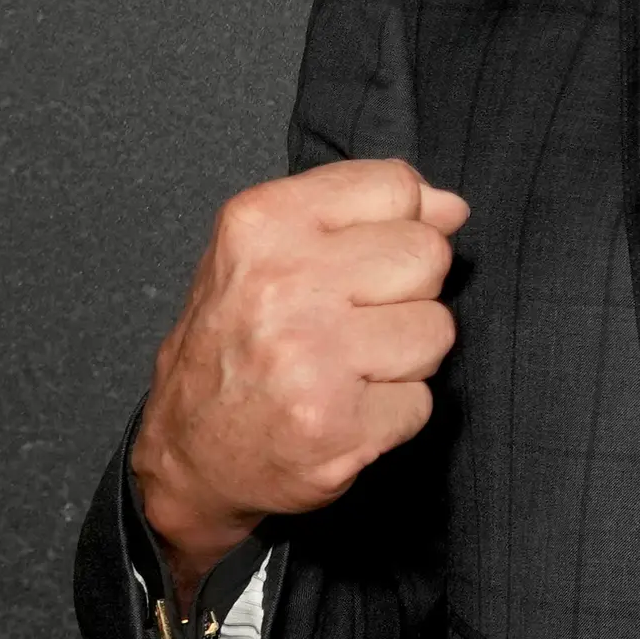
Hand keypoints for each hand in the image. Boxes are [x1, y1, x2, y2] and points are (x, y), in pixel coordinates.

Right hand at [127, 157, 469, 602]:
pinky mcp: (335, 424)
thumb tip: (451, 207)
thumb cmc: (235, 344)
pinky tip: (346, 410)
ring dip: (406, 357)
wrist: (188, 452)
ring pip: (436, 329)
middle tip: (350, 323)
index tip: (363, 260)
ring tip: (347, 368)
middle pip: (428, 256)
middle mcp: (282, 284)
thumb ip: (361, 213)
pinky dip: (395, 412)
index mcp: (262, 225)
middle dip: (406, 292)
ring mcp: (309, 358)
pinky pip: (423, 400)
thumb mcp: (271, 251)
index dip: (398, 224)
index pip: (396, 186)